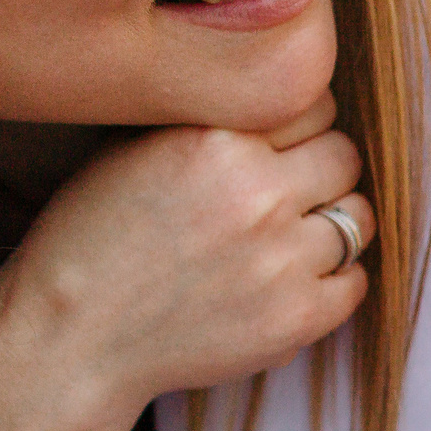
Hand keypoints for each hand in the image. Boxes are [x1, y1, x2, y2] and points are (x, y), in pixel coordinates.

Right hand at [0, 94, 377, 421]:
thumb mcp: (136, 147)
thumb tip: (278, 92)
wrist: (72, 338)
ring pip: (358, 217)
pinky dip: (332, 279)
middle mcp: (258, 195)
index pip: (312, 103)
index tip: (276, 145)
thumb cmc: (94, 238)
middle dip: (319, 169)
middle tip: (284, 192)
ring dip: (332, 221)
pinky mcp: (298, 318)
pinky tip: (290, 279)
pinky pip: (356, 281)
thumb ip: (212, 117)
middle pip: (344, 156)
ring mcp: (283, 260)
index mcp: (217, 141)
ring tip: (289, 235)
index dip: (296, 124)